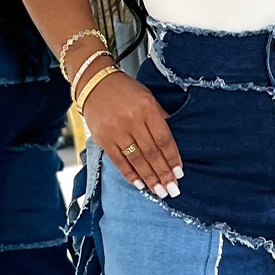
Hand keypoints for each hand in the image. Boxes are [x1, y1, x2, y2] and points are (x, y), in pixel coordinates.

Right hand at [82, 71, 183, 198]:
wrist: (95, 83)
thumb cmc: (126, 91)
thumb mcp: (148, 98)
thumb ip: (160, 118)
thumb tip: (172, 144)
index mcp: (147, 108)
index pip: (163, 139)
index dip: (172, 158)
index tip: (179, 173)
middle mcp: (131, 120)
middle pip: (151, 153)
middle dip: (163, 174)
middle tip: (173, 190)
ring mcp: (116, 131)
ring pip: (136, 160)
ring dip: (149, 178)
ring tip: (160, 192)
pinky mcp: (103, 139)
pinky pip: (119, 161)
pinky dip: (130, 174)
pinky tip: (140, 184)